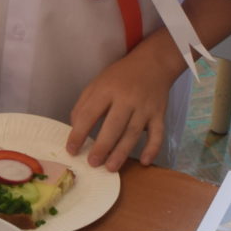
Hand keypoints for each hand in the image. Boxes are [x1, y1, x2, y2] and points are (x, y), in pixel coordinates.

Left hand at [66, 45, 173, 171]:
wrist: (153, 63)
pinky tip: (145, 162)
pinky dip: (153, 149)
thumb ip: (84, 105)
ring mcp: (145, 107)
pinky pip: (158, 134)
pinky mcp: (159, 114)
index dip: (78, 133)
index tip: (72, 150)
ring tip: (110, 167)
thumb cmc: (120, 76)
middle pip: (114, 126)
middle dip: (102, 146)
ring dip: (122, 152)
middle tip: (92, 163)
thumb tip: (75, 130)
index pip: (89, 114)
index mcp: (107, 90)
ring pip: (133, 133)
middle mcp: (127, 99)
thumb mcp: (97, 83)